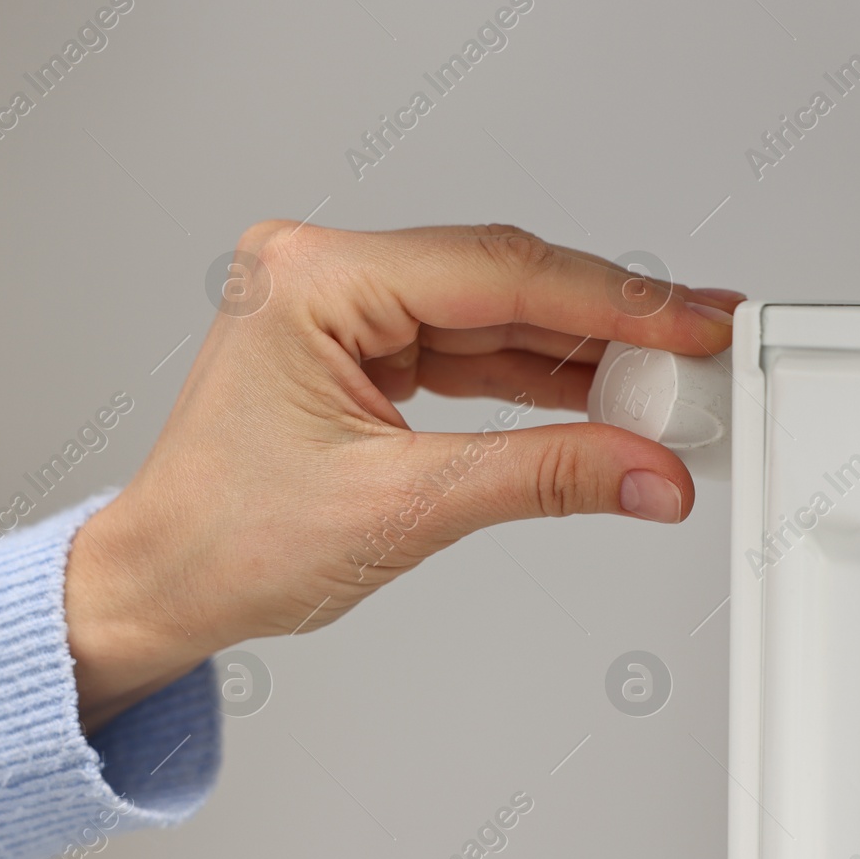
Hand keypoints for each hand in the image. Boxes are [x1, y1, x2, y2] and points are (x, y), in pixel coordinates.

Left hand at [63, 222, 743, 730]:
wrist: (160, 585)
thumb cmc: (224, 544)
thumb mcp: (404, 507)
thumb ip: (543, 476)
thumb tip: (646, 469)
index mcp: (312, 281)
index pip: (498, 273)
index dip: (614, 303)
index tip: (692, 326)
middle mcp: (321, 273)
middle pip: (503, 282)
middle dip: (608, 325)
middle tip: (699, 354)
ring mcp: (337, 305)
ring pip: (492, 314)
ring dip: (579, 353)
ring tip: (663, 382)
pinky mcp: (354, 343)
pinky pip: (465, 348)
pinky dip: (532, 376)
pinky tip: (596, 394)